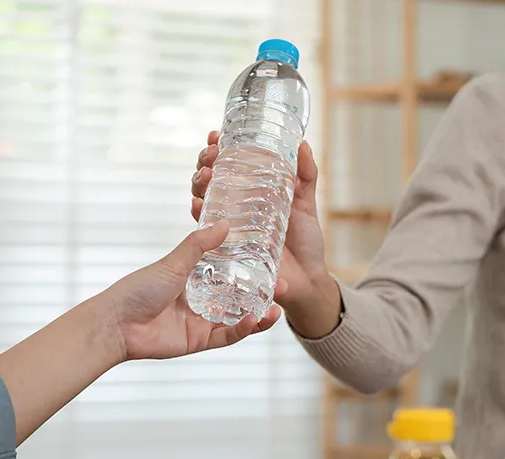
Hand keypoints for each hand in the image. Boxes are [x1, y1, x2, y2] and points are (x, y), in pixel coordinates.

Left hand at [95, 222, 280, 361]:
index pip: (229, 270)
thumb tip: (225, 223)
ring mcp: (201, 321)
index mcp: (195, 276)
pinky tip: (256, 319)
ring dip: (259, 313)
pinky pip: (227, 336)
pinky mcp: (199, 341)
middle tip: (284, 284)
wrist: (116, 323)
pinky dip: (243, 329)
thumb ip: (198, 246)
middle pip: (239, 295)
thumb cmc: (137, 289)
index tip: (272, 258)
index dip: (251, 266)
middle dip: (262, 292)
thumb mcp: (172, 263)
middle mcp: (201, 299)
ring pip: (238, 318)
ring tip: (276, 306)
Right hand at [192, 132, 340, 337]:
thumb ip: (306, 175)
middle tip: (212, 153)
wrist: (308, 278)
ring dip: (199, 184)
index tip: (216, 134)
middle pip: (210, 179)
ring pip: (202, 199)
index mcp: (251, 192)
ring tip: (206, 174)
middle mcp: (234, 208)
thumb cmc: (306, 240)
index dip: (217, 149)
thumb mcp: (306, 203)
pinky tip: (197, 204)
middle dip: (204, 162)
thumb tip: (302, 144)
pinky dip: (198, 216)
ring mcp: (228, 227)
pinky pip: (204, 231)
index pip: (227, 166)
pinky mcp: (227, 248)